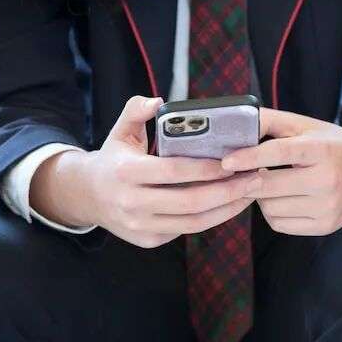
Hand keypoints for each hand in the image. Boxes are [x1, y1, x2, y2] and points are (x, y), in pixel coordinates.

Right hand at [30, 96, 260, 247]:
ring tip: (250, 192)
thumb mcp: (120, 131)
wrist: (87, 196)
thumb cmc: (114, 159)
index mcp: (126, 172)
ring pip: (193, 223)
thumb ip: (136, 111)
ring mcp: (139, 226)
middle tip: (254, 178)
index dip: (206, 169)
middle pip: (190, 202)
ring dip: (227, 209)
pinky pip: (187, 230)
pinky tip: (231, 204)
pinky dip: (213, 218)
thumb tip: (158, 101)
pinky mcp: (148, 240)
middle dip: (227, 191)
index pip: (173, 172)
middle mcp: (131, 203)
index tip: (233, 161)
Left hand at [220, 108, 341, 235]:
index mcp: (323, 150)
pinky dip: (271, 212)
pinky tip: (280, 198)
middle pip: (270, 186)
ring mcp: (328, 207)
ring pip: (270, 208)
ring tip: (269, 183)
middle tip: (239, 172)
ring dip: (260, 196)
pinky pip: (279, 224)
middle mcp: (328, 180)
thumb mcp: (307, 126)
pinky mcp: (325, 226)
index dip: (251, 157)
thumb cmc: (332, 146)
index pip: (282, 153)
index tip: (227, 161)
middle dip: (248, 180)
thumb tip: (236, 123)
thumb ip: (272, 121)